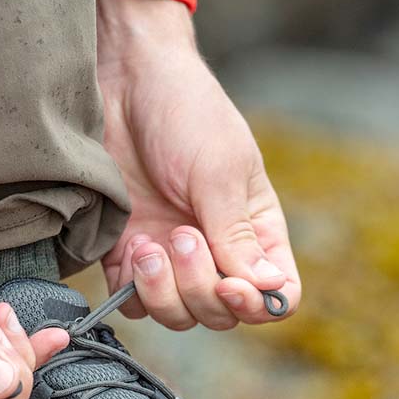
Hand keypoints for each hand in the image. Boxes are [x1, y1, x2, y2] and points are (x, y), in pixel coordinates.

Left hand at [96, 0, 300, 330]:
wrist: (123, 83)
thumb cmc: (185, 113)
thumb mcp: (218, 171)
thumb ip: (236, 235)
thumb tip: (266, 289)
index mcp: (256, 231)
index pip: (275, 296)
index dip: (256, 306)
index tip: (230, 285)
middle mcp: (217, 252)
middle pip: (221, 314)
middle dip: (199, 287)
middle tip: (181, 234)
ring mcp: (170, 257)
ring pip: (177, 315)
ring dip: (163, 291)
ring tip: (149, 244)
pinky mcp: (126, 255)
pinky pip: (132, 304)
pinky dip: (131, 289)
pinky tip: (129, 245)